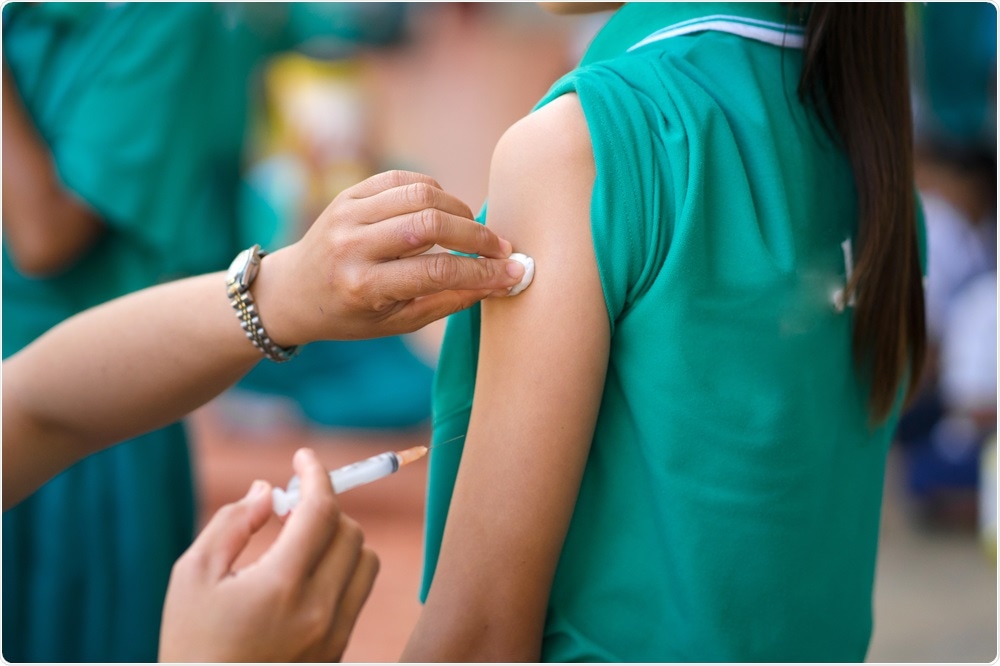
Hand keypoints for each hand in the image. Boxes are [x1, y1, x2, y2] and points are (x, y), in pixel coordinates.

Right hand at [159, 448, 377, 661]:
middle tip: (290, 510)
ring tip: (300, 544)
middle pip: (350, 531)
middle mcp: (319, 610)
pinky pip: (357, 594)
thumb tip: (268, 489)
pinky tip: (304, 577)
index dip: (315, 474)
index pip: (321, 510)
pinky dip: (341, 572)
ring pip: (365, 562)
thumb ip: (233, 523)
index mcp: (282, 586)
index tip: (303, 458)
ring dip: (339, 540)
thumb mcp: (192, 577)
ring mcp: (334, 634)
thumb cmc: (189, 644)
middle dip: (323, 509)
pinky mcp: (339, 651)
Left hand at [252, 170, 526, 342]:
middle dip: (476, 235)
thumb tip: (499, 282)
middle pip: (430, 225)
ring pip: (421, 195)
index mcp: (363, 287)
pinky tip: (445, 212)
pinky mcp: (349, 192)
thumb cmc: (351, 314)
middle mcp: (352, 245)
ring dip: (459, 210)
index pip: (435, 272)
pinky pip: (403, 180)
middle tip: (500, 249)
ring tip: (474, 231)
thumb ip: (448, 300)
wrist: (294, 289)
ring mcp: (347, 213)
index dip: (481, 272)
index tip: (513, 272)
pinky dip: (434, 191)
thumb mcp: (397, 322)